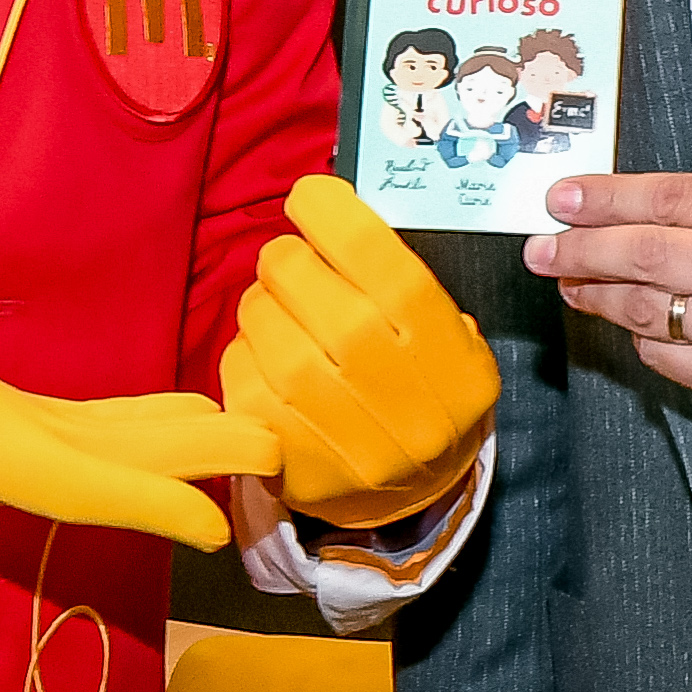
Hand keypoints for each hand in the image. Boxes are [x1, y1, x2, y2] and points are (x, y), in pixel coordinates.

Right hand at [0, 217, 272, 550]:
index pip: (74, 481)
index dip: (146, 501)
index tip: (216, 520)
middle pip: (108, 474)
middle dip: (192, 470)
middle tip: (278, 454)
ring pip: (99, 461)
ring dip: (173, 455)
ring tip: (250, 437)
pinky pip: (79, 446)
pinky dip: (133, 437)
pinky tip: (180, 417)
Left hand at [225, 175, 499, 527]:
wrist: (421, 493)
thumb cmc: (427, 389)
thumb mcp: (448, 334)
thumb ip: (402, 279)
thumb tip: (334, 217)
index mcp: (444, 349)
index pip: (377, 259)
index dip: (331, 213)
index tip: (311, 197)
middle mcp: (397, 392)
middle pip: (308, 286)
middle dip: (286, 258)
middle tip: (290, 262)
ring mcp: (341, 434)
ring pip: (266, 329)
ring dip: (261, 303)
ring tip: (278, 308)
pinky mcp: (292, 461)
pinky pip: (242, 379)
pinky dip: (244, 353)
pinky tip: (265, 354)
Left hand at [526, 171, 691, 429]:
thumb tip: (630, 209)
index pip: (668, 200)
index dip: (604, 199)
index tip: (561, 198)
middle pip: (646, 257)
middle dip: (580, 250)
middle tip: (540, 248)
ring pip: (648, 315)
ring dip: (597, 297)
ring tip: (570, 282)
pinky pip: (671, 362)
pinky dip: (644, 339)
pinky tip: (633, 323)